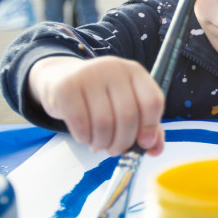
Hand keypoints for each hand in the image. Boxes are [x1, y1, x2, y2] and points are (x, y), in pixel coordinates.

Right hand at [28, 56, 165, 155]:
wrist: (62, 80)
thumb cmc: (101, 97)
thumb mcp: (127, 105)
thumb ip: (146, 127)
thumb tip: (155, 149)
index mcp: (135, 72)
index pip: (152, 101)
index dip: (151, 128)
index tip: (143, 143)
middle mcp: (114, 67)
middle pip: (128, 116)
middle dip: (123, 142)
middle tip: (115, 150)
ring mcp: (88, 74)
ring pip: (104, 123)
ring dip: (102, 143)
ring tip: (99, 144)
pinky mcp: (66, 87)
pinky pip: (81, 124)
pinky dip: (84, 138)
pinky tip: (84, 137)